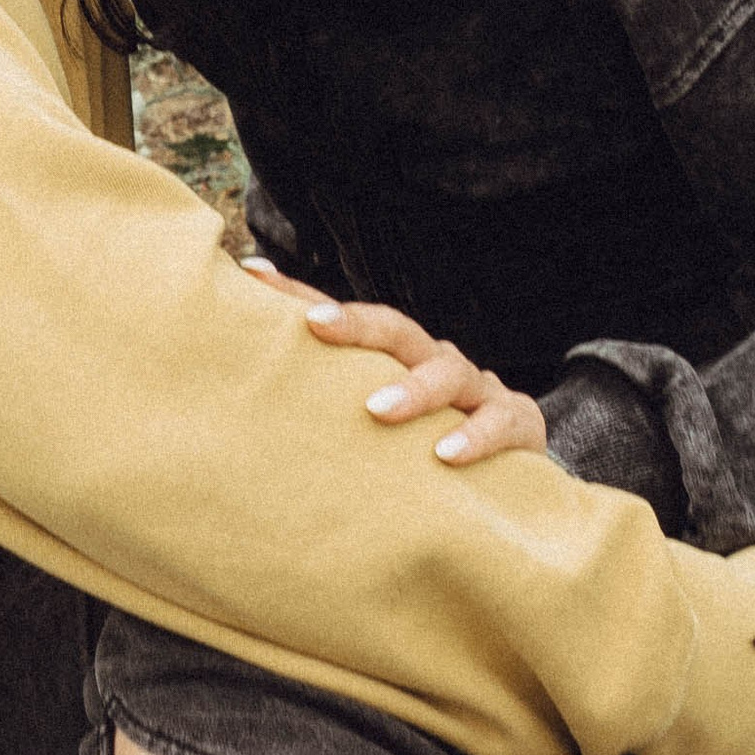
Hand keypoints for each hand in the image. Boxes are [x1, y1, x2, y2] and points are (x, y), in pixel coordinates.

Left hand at [239, 254, 547, 466]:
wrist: (514, 481)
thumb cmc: (423, 451)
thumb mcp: (378, 429)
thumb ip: (327, 415)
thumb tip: (237, 409)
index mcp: (395, 359)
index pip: (345, 319)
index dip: (299, 295)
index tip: (253, 273)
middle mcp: (433, 360)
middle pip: (394, 329)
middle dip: (354, 322)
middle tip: (314, 324)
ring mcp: (477, 389)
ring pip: (445, 371)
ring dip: (412, 388)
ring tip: (377, 410)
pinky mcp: (518, 424)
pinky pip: (498, 423)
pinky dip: (474, 436)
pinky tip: (446, 454)